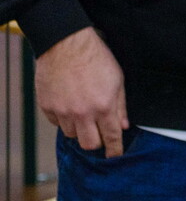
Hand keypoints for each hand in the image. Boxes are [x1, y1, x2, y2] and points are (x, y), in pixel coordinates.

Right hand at [35, 26, 129, 156]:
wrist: (67, 45)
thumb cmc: (96, 58)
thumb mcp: (118, 79)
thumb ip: (121, 105)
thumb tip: (123, 125)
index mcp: (103, 106)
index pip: (111, 136)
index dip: (115, 149)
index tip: (115, 155)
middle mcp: (82, 113)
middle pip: (89, 144)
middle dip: (96, 142)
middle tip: (98, 133)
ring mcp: (63, 111)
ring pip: (72, 135)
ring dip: (79, 128)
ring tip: (83, 111)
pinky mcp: (47, 107)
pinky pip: (57, 123)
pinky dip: (64, 119)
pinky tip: (69, 104)